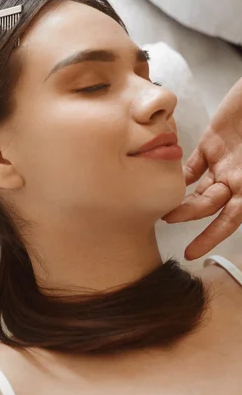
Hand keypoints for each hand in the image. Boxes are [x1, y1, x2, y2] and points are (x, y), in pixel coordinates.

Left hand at [162, 78, 241, 259]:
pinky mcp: (212, 143)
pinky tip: (166, 180)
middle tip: (165, 218)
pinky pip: (194, 164)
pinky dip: (180, 174)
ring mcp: (224, 161)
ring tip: (161, 206)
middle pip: (208, 204)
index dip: (211, 237)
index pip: (230, 219)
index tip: (192, 252)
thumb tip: (234, 207)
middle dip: (187, 214)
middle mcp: (237, 177)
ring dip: (181, 198)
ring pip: (199, 187)